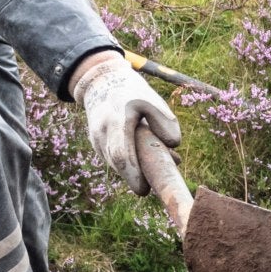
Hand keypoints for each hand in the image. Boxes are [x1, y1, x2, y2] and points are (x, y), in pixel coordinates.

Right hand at [69, 52, 180, 192]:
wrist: (101, 83)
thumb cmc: (131, 92)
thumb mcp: (151, 99)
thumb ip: (165, 120)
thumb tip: (173, 145)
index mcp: (117, 119)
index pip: (121, 153)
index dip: (133, 173)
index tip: (144, 189)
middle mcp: (103, 131)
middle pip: (117, 163)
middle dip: (136, 177)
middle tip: (155, 183)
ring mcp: (96, 138)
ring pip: (115, 163)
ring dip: (136, 169)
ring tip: (163, 161)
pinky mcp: (97, 143)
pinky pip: (113, 158)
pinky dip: (130, 162)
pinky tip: (147, 156)